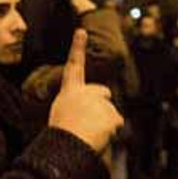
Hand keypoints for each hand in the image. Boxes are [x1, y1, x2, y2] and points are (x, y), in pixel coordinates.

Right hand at [49, 29, 123, 151]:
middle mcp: (85, 92)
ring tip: (88, 133)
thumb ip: (77, 106)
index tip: (81, 31)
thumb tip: (92, 112)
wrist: (67, 147)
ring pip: (110, 111)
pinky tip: (98, 136)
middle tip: (88, 122)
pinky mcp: (111, 113)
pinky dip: (111, 131)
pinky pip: (117, 123)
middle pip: (104, 93)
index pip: (73, 66)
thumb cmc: (61, 136)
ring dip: (104, 123)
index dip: (77, 48)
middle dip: (102, 104)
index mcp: (69, 92)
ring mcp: (99, 101)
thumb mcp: (62, 115)